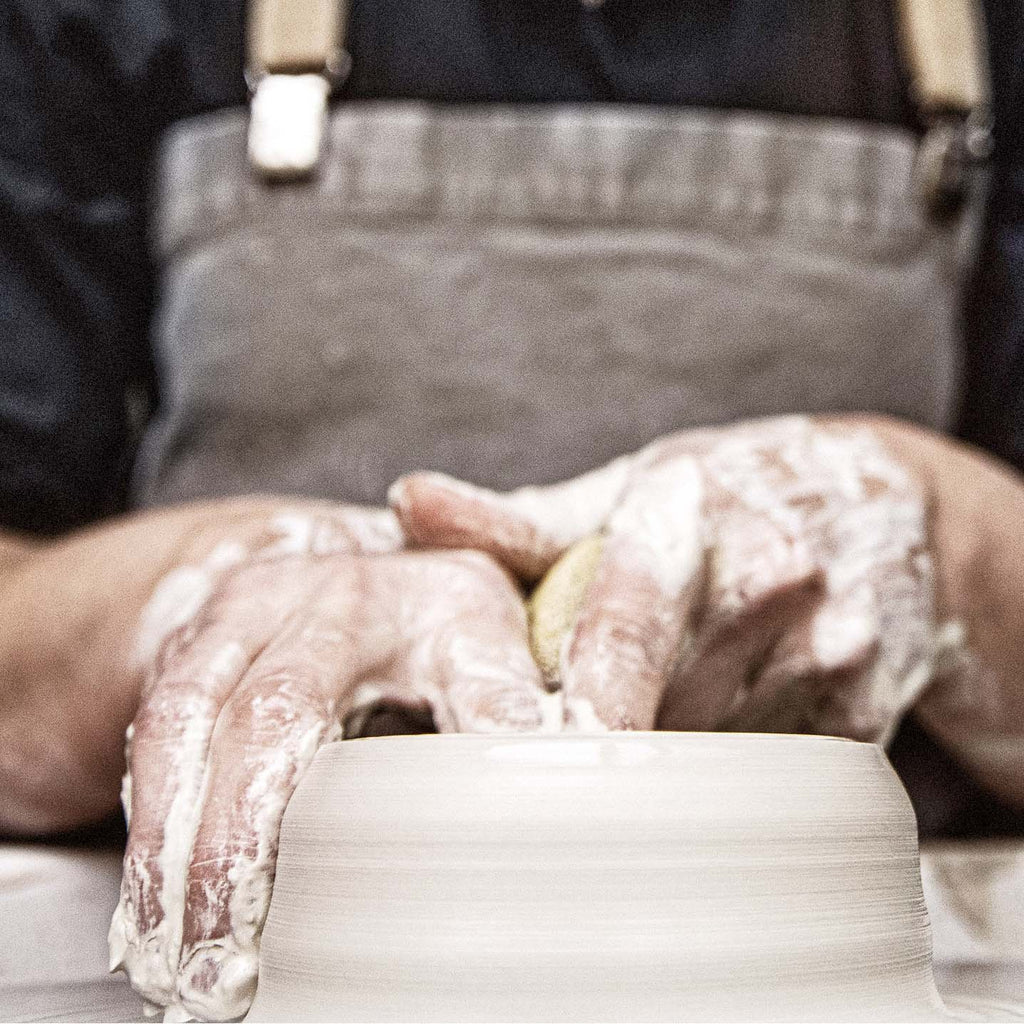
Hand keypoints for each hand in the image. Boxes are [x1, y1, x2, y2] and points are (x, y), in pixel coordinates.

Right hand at [109, 507, 543, 1021]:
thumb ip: (521, 709)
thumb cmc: (434, 627)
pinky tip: (149, 913)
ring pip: (197, 721)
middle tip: (240, 953)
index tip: (484, 825)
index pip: (478, 683)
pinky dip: (150, 827)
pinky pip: (156, 728)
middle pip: (287, 708)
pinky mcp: (200, 636)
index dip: (483, 745)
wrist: (332, 562)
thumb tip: (580, 774)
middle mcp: (351, 593)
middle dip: (249, 837)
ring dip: (179, 849)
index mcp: (456, 603)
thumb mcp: (497, 652)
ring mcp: (263, 608)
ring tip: (180, 959)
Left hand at [390, 415, 947, 742]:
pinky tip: (735, 697)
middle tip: (578, 727)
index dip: (579, 707)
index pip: (620, 627)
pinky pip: (761, 767)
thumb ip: (515, 522)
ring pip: (707, 745)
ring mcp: (831, 645)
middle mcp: (770, 571)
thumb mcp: (622, 492)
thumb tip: (406, 505)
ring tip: (674, 686)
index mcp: (689, 505)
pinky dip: (727, 752)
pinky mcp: (864, 710)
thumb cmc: (723, 495)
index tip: (534, 768)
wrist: (879, 505)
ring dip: (670, 739)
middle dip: (609, 726)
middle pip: (656, 705)